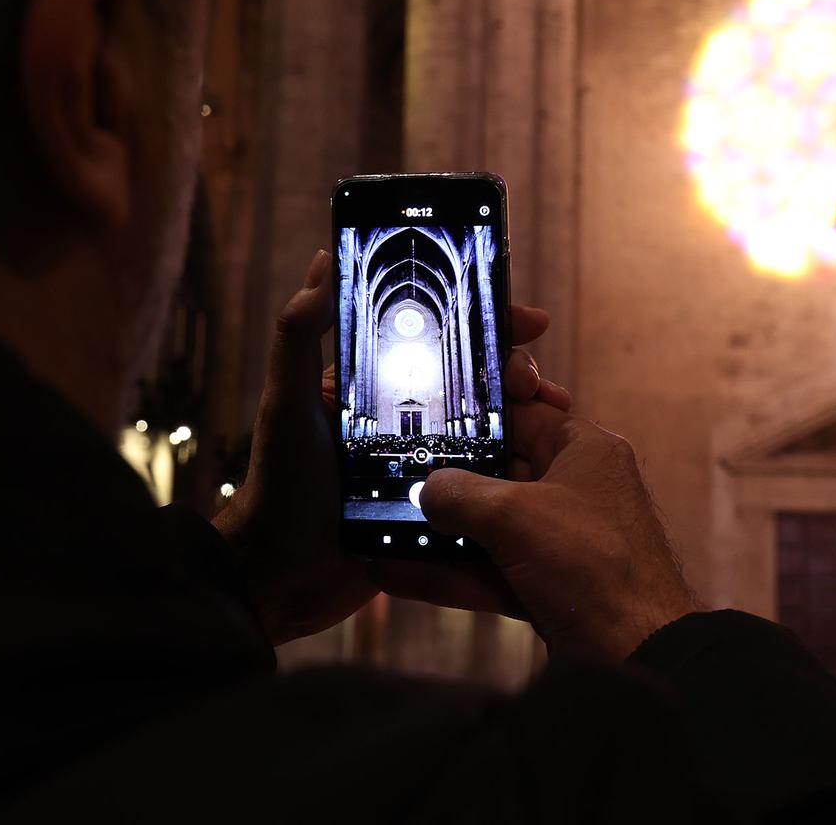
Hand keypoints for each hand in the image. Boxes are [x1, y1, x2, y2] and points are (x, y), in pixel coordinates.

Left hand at [213, 249, 561, 644]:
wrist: (283, 574)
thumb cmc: (279, 483)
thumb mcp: (287, 401)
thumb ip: (298, 333)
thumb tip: (323, 260)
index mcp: (374, 382)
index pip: (439, 334)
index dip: (487, 320)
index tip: (528, 319)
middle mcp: (403, 413)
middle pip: (477, 377)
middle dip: (517, 369)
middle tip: (537, 384)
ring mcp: (424, 458)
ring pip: (490, 424)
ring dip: (529, 414)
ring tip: (557, 414)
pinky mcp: (438, 503)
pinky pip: (488, 476)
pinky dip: (520, 463)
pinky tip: (546, 464)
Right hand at [387, 397, 699, 662]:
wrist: (636, 657)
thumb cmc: (598, 569)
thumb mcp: (514, 515)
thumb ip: (459, 494)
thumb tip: (426, 491)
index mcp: (585, 451)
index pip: (522, 414)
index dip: (475, 415)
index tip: (430, 418)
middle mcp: (576, 490)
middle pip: (498, 472)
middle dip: (446, 481)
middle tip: (394, 477)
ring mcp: (562, 541)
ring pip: (490, 528)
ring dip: (441, 533)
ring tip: (385, 529)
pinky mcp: (549, 586)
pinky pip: (490, 571)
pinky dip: (450, 573)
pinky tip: (398, 574)